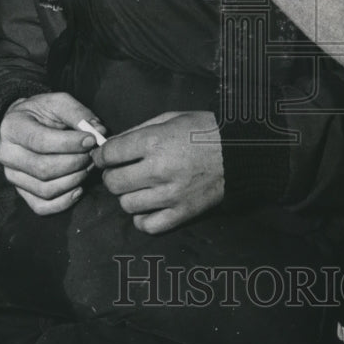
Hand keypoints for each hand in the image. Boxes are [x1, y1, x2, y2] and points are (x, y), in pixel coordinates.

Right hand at [0, 92, 103, 214]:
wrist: (26, 124)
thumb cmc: (44, 112)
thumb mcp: (59, 102)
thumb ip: (78, 114)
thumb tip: (99, 132)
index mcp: (12, 127)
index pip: (41, 142)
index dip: (70, 144)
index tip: (92, 140)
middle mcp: (7, 154)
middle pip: (44, 169)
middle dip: (76, 163)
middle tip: (93, 154)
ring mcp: (12, 176)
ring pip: (46, 189)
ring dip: (74, 180)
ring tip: (88, 166)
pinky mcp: (21, 192)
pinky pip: (42, 207)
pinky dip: (64, 202)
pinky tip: (79, 188)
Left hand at [93, 110, 223, 233]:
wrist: (242, 151)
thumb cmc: (206, 130)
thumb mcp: (172, 118)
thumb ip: (139, 130)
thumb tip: (112, 146)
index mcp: (155, 141)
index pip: (110, 155)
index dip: (102, 156)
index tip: (104, 157)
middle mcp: (159, 169)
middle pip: (113, 183)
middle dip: (112, 176)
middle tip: (120, 172)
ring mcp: (171, 194)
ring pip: (127, 205)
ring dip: (128, 196)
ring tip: (139, 188)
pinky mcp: (183, 212)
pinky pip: (148, 225)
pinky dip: (143, 218)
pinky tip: (148, 206)